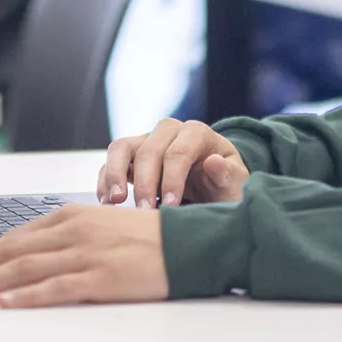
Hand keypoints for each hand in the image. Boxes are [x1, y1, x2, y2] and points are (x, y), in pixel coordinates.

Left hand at [0, 205, 167, 307]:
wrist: (192, 243)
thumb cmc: (149, 240)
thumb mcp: (100, 227)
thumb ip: (66, 239)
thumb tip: (30, 258)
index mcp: (70, 217)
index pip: (13, 238)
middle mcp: (72, 231)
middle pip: (9, 252)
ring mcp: (86, 254)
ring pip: (23, 269)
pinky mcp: (101, 278)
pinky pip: (55, 288)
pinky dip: (27, 296)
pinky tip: (5, 304)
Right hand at [98, 120, 247, 207]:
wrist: (214, 187)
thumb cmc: (225, 185)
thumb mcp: (236, 184)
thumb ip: (229, 175)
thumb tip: (214, 162)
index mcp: (197, 134)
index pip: (179, 151)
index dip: (173, 178)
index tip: (172, 205)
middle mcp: (169, 131)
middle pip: (148, 150)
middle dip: (145, 183)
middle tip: (145, 210)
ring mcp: (147, 141)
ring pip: (121, 147)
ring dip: (115, 174)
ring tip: (115, 201)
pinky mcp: (130, 155)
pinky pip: (110, 161)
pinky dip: (106, 180)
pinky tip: (107, 202)